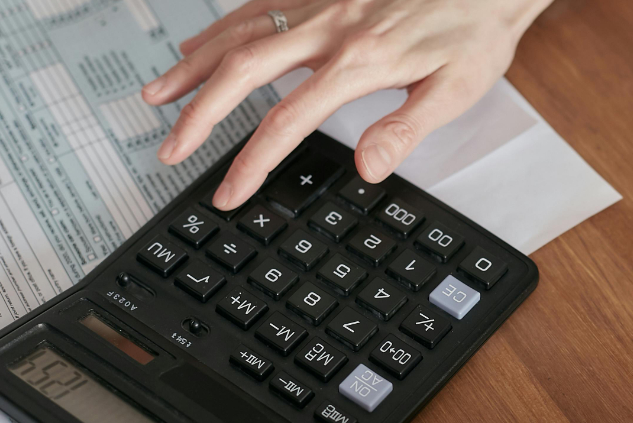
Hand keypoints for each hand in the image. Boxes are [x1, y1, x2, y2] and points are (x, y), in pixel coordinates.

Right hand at [142, 0, 552, 210]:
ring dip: (194, 66)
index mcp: (359, 61)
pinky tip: (198, 44)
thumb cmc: (476, 33)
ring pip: (240, 32)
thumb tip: (367, 169)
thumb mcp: (456, 90)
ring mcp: (322, 4)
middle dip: (199, 115)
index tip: (229, 194)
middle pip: (243, 71)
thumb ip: (405, 129)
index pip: (287, 121)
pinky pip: (258, 4)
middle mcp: (330, 28)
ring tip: (156, 96)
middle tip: (169, 150)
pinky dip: (221, 27)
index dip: (251, 163)